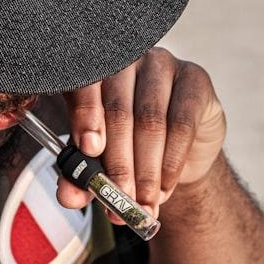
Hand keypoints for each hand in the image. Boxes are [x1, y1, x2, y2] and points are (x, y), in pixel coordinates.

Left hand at [59, 47, 225, 220]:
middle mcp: (126, 61)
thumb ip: (81, 176)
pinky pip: (182, 123)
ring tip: (144, 203)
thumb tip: (69, 197)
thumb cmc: (132, 145)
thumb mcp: (102, 161)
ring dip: (147, 169)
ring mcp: (162, 65)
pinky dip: (172, 161)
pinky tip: (166, 186)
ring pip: (150, 120)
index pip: (84, 87)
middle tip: (119, 198)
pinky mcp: (194, 79)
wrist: (181, 148)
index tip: (88, 149)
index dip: (85, 116)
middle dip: (118, 162)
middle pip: (119, 111)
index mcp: (93, 73)